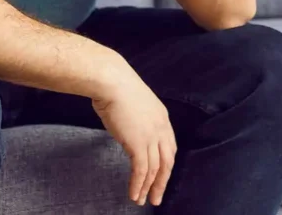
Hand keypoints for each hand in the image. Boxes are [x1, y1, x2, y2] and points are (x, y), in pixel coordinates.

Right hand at [91, 64, 176, 206]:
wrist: (111, 80)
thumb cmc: (115, 85)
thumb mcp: (133, 102)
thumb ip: (135, 117)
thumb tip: (127, 126)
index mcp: (162, 117)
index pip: (170, 146)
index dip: (166, 163)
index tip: (161, 176)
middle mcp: (161, 128)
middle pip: (167, 161)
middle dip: (162, 181)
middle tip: (157, 197)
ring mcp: (151, 136)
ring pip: (154, 169)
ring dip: (148, 187)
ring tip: (143, 201)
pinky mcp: (138, 143)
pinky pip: (141, 170)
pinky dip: (138, 184)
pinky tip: (134, 195)